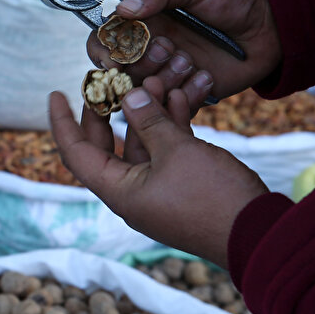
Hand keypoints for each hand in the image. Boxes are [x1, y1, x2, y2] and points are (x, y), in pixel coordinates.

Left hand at [48, 85, 268, 269]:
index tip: (55, 93)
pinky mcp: (181, 185)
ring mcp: (156, 190)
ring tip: (155, 79)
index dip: (63, 122)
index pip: (76, 152)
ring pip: (141, 144)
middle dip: (107, 111)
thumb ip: (150, 122)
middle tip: (107, 81)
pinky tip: (179, 97)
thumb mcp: (178, 152)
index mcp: (118, 190)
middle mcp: (131, 192)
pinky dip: (170, 126)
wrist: (259, 233)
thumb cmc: (212, 197)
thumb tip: (131, 96)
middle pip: (106, 146)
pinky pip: (166, 151)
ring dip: (147, 113)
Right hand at [87, 0, 282, 99]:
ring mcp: (167, 75)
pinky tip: (204, 76)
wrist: (273, 22)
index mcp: (141, 23)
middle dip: (139, 65)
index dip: (102, 53)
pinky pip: (172, 109)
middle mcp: (147, 52)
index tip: (114, 59)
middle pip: (118, 72)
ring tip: (190, 61)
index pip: (103, 42)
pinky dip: (183, 97)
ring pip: (142, 93)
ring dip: (162, 79)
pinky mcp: (187, 96)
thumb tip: (122, 9)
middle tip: (168, 49)